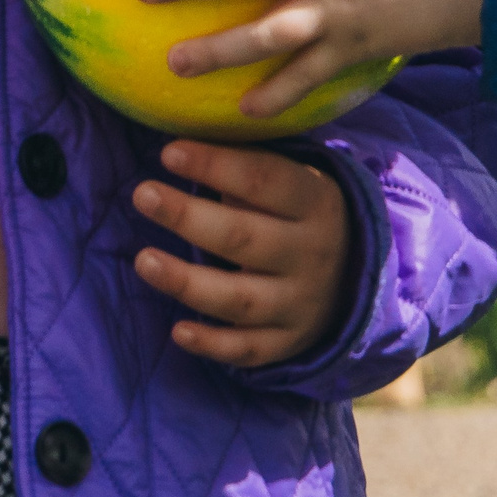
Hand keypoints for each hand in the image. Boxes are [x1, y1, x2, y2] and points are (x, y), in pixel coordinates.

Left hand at [133, 140, 353, 366]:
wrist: (354, 279)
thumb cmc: (299, 215)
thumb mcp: (293, 183)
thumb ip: (248, 169)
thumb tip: (182, 148)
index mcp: (316, 202)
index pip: (264, 179)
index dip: (216, 165)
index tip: (168, 153)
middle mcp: (312, 253)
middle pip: (244, 238)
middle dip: (189, 217)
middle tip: (142, 194)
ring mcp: (299, 303)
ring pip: (240, 298)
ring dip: (188, 282)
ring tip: (143, 260)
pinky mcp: (287, 342)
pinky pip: (247, 348)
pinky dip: (213, 344)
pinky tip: (178, 331)